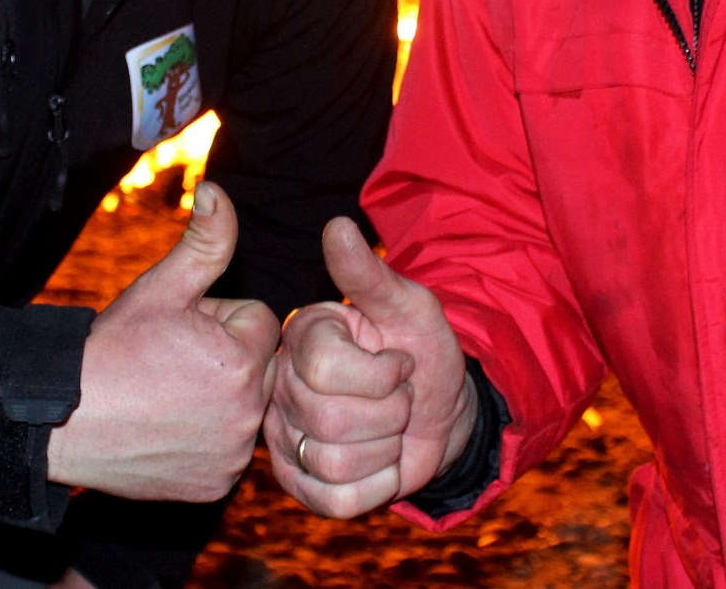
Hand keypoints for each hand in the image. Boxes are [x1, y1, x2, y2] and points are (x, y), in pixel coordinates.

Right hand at [46, 183, 278, 500]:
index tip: (178, 335)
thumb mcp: (160, 288)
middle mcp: (248, 413)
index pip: (256, 319)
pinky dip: (207, 439)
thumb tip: (219, 190)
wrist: (61, 419)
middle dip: (226, 357)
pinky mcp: (216, 485)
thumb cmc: (111, 350)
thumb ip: (205, 241)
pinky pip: (228, 448)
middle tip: (171, 365)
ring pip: (246, 406)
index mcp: (243, 360)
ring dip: (220, 397)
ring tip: (168, 395)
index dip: (216, 318)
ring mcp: (232, 455)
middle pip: (258, 364)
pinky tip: (170, 429)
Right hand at [266, 217, 474, 517]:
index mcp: (302, 336)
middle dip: (390, 414)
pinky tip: (381, 462)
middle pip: (330, 420)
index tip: (400, 363)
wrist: (443, 410)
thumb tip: (338, 226)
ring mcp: (285, 438)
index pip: (325, 368)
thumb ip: (369, 274)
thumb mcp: (409, 307)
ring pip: (333, 463)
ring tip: (390, 428)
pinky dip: (376, 486)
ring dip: (386, 450)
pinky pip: (336, 500)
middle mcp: (282, 386)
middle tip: (399, 400)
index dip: (381, 375)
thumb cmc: (423, 350)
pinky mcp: (300, 484)